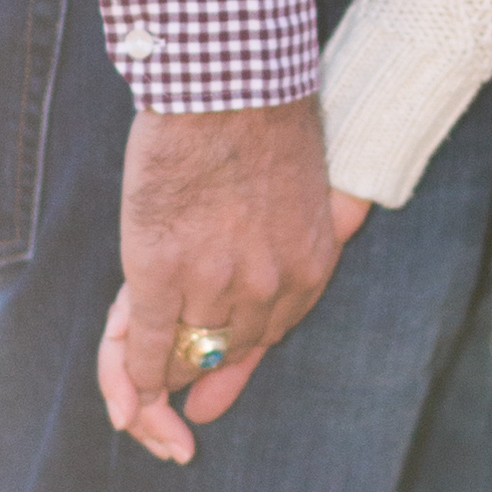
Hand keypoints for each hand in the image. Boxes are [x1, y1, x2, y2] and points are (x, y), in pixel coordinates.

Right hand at [94, 98, 348, 464]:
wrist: (226, 83)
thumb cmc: (268, 115)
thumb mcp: (321, 178)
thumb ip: (340, 210)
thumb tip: (364, 213)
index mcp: (308, 270)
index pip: (268, 338)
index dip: (231, 372)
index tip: (205, 403)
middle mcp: (266, 288)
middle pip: (224, 353)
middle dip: (190, 379)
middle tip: (164, 408)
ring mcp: (212, 283)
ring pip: (181, 353)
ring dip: (154, 377)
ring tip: (134, 403)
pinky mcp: (161, 272)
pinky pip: (146, 345)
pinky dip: (133, 371)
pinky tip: (127, 393)